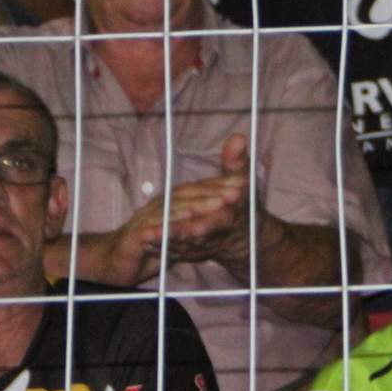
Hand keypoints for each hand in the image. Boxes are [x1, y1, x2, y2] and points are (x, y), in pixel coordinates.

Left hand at [138, 134, 257, 274]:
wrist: (245, 234)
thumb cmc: (241, 199)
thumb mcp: (243, 177)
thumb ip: (236, 160)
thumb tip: (237, 137)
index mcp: (231, 217)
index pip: (218, 222)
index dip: (206, 224)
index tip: (192, 228)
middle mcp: (217, 236)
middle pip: (196, 238)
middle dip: (176, 235)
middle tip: (155, 234)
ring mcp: (203, 247)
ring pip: (182, 246)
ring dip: (164, 243)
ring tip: (145, 237)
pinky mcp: (192, 253)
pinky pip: (175, 251)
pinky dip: (162, 247)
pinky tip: (145, 241)